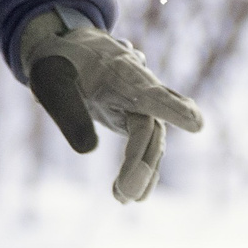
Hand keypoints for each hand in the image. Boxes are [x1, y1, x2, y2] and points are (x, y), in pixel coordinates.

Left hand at [18, 7, 204, 202]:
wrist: (70, 47)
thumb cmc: (60, 62)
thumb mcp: (51, 83)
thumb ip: (69, 113)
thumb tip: (89, 151)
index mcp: (122, 74)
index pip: (151, 94)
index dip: (173, 109)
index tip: (196, 124)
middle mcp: (141, 89)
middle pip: (151, 128)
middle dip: (143, 163)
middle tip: (127, 195)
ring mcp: (142, 105)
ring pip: (152, 141)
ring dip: (142, 172)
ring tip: (123, 200)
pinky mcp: (137, 118)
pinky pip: (146, 146)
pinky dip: (142, 170)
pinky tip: (133, 195)